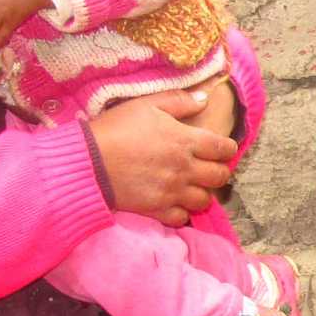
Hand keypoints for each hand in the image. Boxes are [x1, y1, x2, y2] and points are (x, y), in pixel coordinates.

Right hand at [89, 90, 238, 227]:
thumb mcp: (146, 105)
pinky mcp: (157, 209)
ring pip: (204, 200)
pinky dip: (182, 212)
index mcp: (185, 140)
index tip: (221, 148)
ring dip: (202, 192)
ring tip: (192, 186)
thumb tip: (204, 98)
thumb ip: (179, 101)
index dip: (227, 148)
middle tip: (208, 167)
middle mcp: (184, 168)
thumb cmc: (116, 128)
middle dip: (219, 171)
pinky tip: (174, 202)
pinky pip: (182, 218)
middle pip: (220, 176)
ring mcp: (172, 191)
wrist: (88, 161)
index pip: (223, 148)